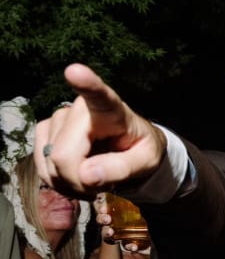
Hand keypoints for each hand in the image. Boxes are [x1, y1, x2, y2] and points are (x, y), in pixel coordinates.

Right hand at [36, 64, 165, 197]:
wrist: (129, 151)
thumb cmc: (139, 150)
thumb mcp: (145, 162)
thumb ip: (121, 168)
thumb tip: (86, 175)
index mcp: (111, 109)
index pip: (98, 95)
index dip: (85, 84)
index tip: (75, 71)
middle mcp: (79, 108)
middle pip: (63, 156)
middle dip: (79, 181)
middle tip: (101, 186)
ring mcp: (57, 119)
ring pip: (51, 166)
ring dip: (71, 184)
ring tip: (92, 180)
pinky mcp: (45, 133)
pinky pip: (44, 170)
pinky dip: (60, 183)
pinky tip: (77, 178)